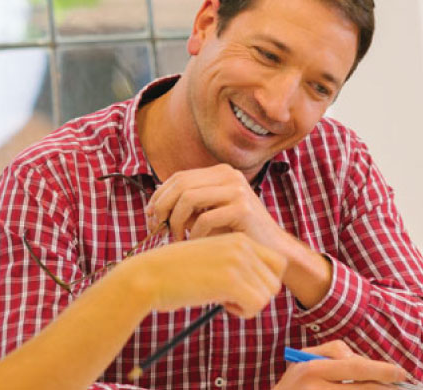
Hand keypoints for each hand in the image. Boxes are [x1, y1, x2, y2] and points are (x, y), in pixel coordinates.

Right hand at [112, 232, 286, 318]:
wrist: (148, 276)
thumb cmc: (175, 273)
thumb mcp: (210, 257)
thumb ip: (234, 264)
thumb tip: (261, 287)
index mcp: (239, 238)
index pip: (277, 263)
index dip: (263, 281)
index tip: (239, 287)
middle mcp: (242, 246)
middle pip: (275, 282)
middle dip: (256, 295)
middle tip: (230, 297)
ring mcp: (237, 261)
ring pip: (267, 295)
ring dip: (248, 305)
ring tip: (223, 299)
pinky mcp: (230, 280)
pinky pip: (256, 305)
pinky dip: (242, 312)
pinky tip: (221, 304)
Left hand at [147, 164, 282, 247]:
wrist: (272, 249)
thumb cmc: (236, 233)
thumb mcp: (209, 213)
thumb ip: (187, 206)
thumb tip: (153, 208)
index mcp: (220, 173)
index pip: (179, 177)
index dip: (159, 196)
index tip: (150, 216)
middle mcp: (229, 175)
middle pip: (180, 185)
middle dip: (162, 207)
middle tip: (156, 228)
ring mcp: (237, 190)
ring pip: (188, 199)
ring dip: (175, 221)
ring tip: (176, 238)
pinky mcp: (242, 209)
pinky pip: (204, 219)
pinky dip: (193, 234)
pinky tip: (194, 244)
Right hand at [274, 340, 409, 389]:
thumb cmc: (295, 383)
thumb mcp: (306, 360)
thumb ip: (335, 352)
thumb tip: (368, 362)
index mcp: (311, 368)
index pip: (356, 368)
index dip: (383, 370)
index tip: (401, 373)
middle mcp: (314, 388)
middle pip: (362, 389)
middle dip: (385, 388)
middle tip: (403, 387)